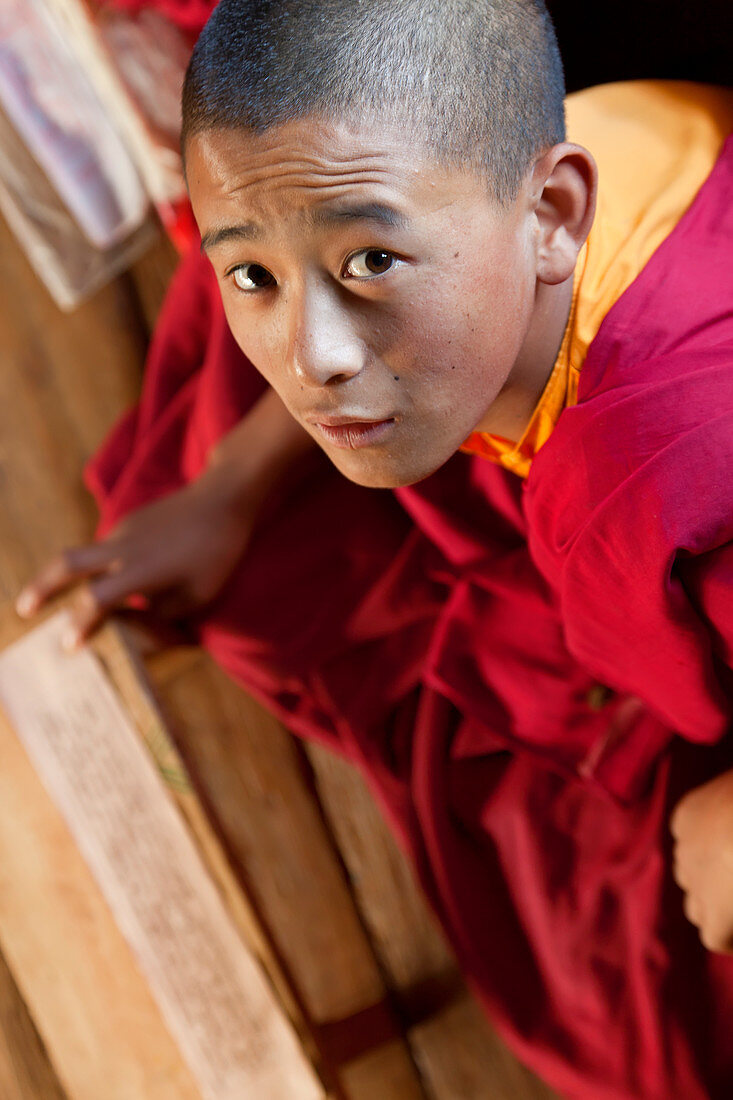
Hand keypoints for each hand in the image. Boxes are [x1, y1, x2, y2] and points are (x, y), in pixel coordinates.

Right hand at [15, 470, 255, 650]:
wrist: (223, 497)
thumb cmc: (217, 553)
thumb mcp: (196, 597)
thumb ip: (159, 616)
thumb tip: (130, 629)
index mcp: (140, 569)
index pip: (95, 600)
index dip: (79, 625)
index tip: (68, 646)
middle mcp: (122, 547)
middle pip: (67, 565)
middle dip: (41, 588)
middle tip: (24, 610)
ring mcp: (122, 530)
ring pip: (84, 556)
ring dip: (68, 579)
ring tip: (64, 602)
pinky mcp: (129, 521)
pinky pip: (106, 549)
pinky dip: (99, 568)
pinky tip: (116, 580)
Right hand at [670, 766, 732, 953]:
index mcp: (719, 911)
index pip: (714, 937)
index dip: (732, 935)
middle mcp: (693, 881)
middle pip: (696, 909)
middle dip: (718, 909)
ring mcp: (685, 845)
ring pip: (687, 872)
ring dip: (706, 874)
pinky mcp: (685, 813)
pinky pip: (687, 836)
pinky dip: (700, 839)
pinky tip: (725, 830)